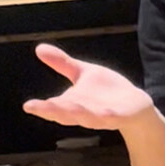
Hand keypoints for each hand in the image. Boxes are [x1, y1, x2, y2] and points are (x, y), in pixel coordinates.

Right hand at [23, 43, 153, 130]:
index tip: (28, 105)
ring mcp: (102, 116)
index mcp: (73, 104)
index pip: (55, 107)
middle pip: (67, 114)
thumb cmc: (105, 92)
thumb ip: (63, 64)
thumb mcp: (83, 74)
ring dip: (79, 112)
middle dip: (54, 111)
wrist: (135, 104)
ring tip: (69, 106)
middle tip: (39, 108)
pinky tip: (105, 112)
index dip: (42, 108)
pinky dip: (108, 115)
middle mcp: (84, 113)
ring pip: (88, 117)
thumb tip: (39, 48)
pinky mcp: (121, 116)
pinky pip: (113, 117)